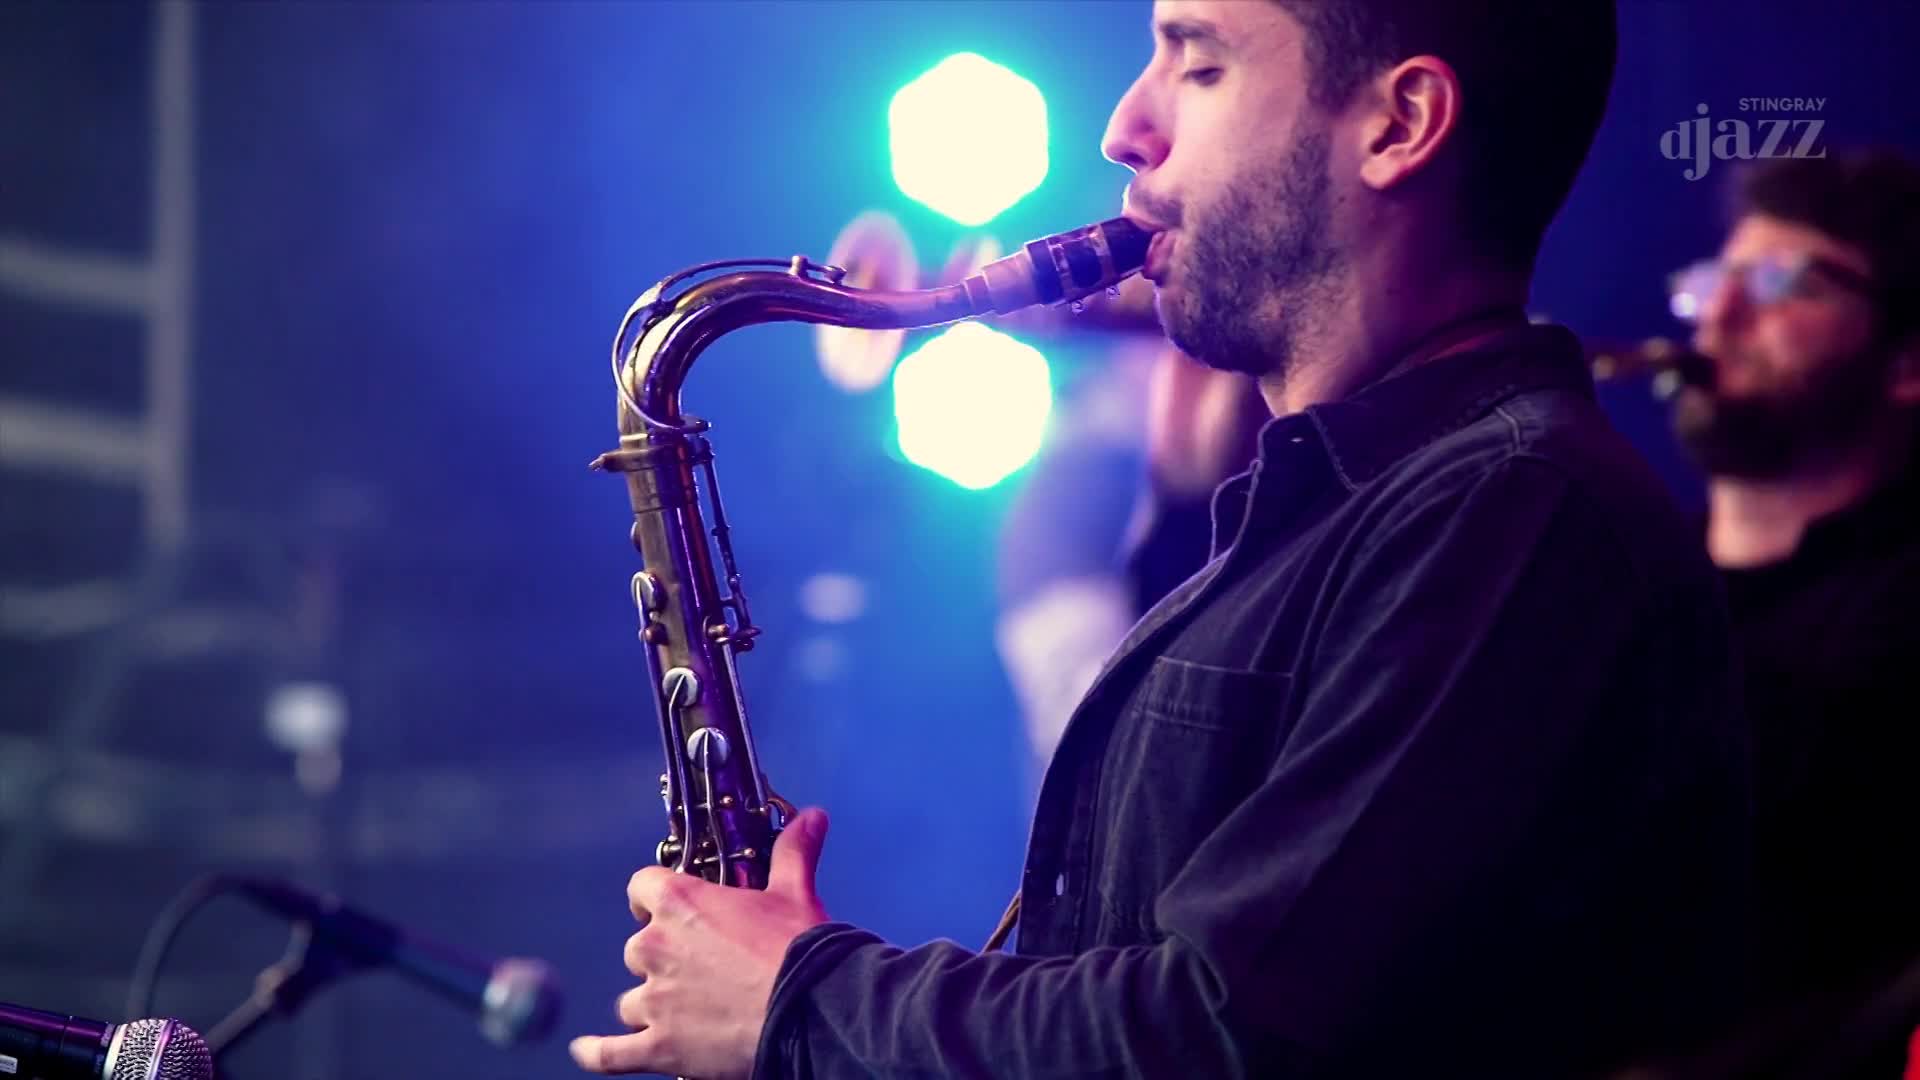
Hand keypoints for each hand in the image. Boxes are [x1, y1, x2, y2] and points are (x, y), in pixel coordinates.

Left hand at [570, 808, 831, 1077]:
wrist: (810, 1009)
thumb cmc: (798, 947)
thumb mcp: (796, 892)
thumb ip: (793, 852)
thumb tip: (813, 816)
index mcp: (680, 903)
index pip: (641, 887)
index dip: (651, 897)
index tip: (663, 907)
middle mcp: (655, 948)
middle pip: (637, 950)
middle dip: (661, 959)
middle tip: (698, 970)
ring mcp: (653, 1001)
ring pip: (631, 1002)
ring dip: (651, 1006)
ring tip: (683, 1015)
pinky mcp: (658, 1048)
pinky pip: (610, 1054)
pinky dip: (595, 1053)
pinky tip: (584, 1050)